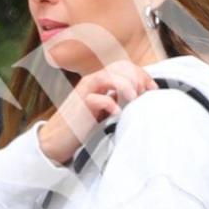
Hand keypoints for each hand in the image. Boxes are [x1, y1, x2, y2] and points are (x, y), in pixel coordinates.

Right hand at [37, 61, 157, 165]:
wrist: (55, 141)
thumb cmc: (82, 127)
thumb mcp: (104, 111)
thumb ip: (118, 101)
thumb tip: (142, 99)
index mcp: (100, 82)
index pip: (124, 67)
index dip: (142, 74)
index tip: (153, 89)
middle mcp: (93, 83)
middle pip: (119, 66)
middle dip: (137, 77)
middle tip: (145, 93)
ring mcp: (85, 92)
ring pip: (108, 76)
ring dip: (125, 85)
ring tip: (133, 98)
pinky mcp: (80, 107)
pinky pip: (96, 99)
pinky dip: (109, 104)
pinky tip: (116, 114)